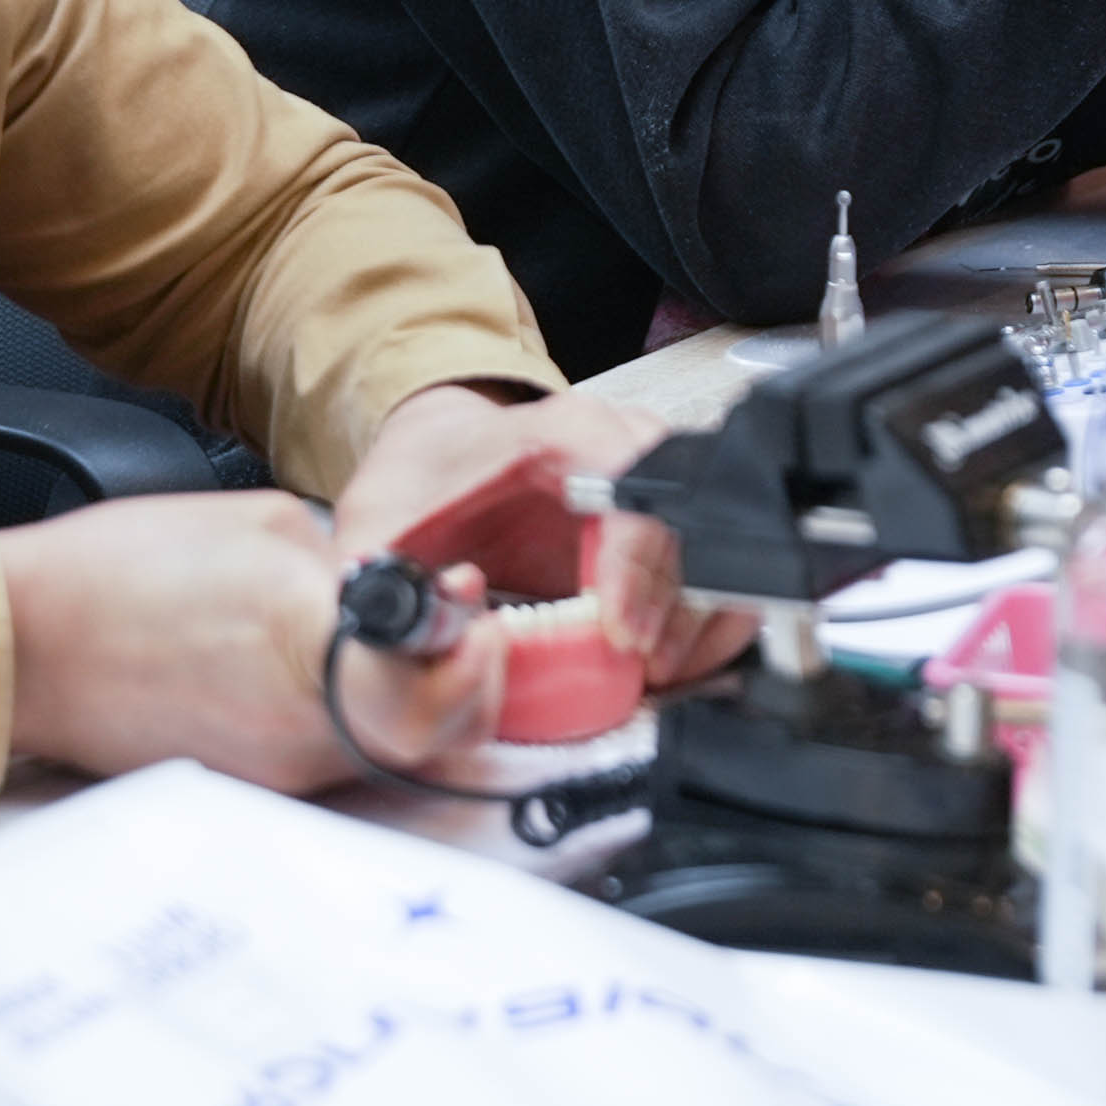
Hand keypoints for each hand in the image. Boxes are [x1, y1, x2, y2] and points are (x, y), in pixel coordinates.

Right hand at [0, 490, 502, 792]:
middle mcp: (299, 731)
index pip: (441, 694)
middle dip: (459, 684)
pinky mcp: (241, 783)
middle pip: (428, 736)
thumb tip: (399, 590)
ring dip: (401, 698)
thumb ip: (348, 566)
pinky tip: (311, 669)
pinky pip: (321, 753)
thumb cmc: (117, 573)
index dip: (477, 663)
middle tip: (454, 633)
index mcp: (310, 648)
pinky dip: (338, 714)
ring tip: (376, 640)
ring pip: (379, 749)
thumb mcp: (264, 527)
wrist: (20, 642)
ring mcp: (270, 769)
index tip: (476, 621)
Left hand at [330, 384, 753, 685]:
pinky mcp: (673, 523)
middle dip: (682, 607)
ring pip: (726, 546)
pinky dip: (712, 621)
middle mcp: (628, 445)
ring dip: (705, 620)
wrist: (447, 449)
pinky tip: (672, 659)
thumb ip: (379, 572)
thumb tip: (423, 625)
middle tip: (648, 669)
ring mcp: (660, 482)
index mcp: (564, 432)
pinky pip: (724, 570)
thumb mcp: (380, 518)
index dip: (639, 564)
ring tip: (658, 673)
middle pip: (699, 520)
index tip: (621, 632)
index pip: (636, 488)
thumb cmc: (427, 477)